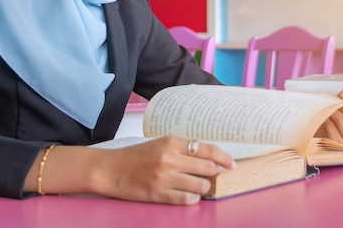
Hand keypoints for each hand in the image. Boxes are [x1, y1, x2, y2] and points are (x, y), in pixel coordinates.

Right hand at [92, 136, 234, 204]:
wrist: (111, 169)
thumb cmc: (135, 156)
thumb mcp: (159, 144)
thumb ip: (181, 150)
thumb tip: (208, 159)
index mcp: (170, 142)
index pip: (207, 149)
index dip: (224, 158)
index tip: (231, 164)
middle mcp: (169, 159)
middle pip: (208, 168)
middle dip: (215, 174)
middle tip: (215, 177)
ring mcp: (164, 178)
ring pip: (200, 186)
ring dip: (204, 188)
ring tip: (200, 187)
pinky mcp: (159, 194)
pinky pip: (187, 200)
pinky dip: (193, 199)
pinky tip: (189, 196)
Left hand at [319, 86, 342, 145]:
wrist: (330, 128)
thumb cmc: (342, 114)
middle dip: (341, 104)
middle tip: (336, 103)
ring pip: (341, 119)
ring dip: (333, 111)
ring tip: (331, 110)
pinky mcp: (339, 144)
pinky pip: (331, 125)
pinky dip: (327, 119)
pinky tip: (328, 119)